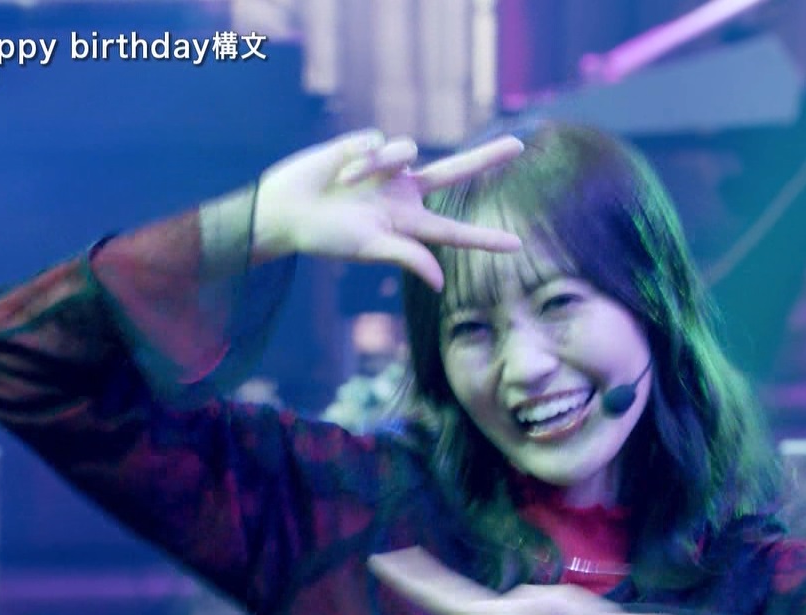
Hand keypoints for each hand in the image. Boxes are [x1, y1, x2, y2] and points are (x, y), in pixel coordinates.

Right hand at [251, 129, 524, 289]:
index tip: (517, 245)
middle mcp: (404, 193)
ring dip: (380, 164)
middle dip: (486, 157)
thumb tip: (441, 282)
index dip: (485, 239)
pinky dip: (359, 159)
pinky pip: (378, 142)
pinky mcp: (366, 146)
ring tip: (348, 182)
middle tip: (519, 145)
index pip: (455, 231)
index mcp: (408, 223)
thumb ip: (407, 257)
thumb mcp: (369, 248)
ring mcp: (387, 169)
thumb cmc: (325, 237)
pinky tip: (339, 171)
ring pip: (408, 150)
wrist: (286, 210)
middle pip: (455, 172)